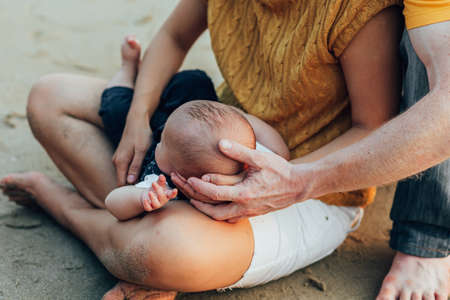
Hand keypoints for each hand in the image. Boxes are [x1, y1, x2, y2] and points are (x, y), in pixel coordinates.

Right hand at [113, 116, 151, 185]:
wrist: (136, 119)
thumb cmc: (141, 134)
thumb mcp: (142, 151)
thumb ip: (135, 166)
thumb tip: (130, 182)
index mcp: (120, 162)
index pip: (121, 183)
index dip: (130, 190)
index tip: (142, 192)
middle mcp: (116, 161)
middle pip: (122, 180)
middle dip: (133, 185)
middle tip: (147, 187)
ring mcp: (118, 158)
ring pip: (124, 174)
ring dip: (133, 178)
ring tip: (146, 180)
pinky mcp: (122, 155)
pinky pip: (125, 168)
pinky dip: (132, 171)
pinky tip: (142, 171)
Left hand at [141, 175, 176, 210]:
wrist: (148, 194)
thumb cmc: (157, 189)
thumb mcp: (159, 184)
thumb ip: (161, 180)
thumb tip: (161, 176)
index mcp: (167, 194)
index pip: (172, 194)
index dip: (173, 193)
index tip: (175, 190)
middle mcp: (162, 200)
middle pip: (162, 197)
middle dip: (158, 190)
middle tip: (153, 183)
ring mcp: (156, 205)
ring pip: (156, 204)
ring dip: (152, 198)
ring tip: (149, 192)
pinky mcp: (150, 207)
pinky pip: (148, 208)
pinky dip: (146, 204)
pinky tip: (145, 199)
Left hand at [182, 140, 309, 221]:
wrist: (299, 186)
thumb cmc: (280, 171)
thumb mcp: (260, 158)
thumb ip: (239, 151)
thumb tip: (220, 142)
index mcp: (244, 194)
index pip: (214, 194)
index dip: (198, 187)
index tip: (187, 178)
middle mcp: (244, 207)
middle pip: (212, 211)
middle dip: (196, 202)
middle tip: (184, 192)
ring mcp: (248, 212)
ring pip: (220, 217)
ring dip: (205, 209)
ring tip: (193, 199)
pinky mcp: (251, 213)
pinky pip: (229, 217)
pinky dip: (218, 212)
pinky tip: (213, 204)